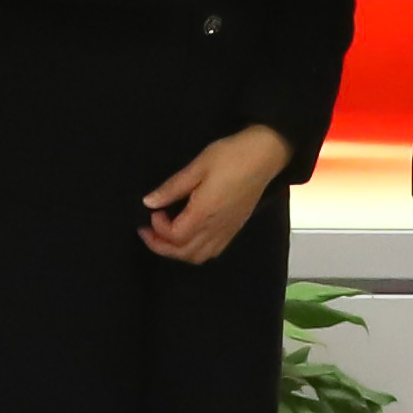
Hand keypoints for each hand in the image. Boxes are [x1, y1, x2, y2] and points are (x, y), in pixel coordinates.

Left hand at [140, 124, 291, 264]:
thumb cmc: (232, 156)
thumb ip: (172, 187)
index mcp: (204, 213)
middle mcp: (216, 227)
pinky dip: (195, 251)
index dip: (158, 228)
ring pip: (198, 256)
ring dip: (177, 252)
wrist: (264, 155)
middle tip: (147, 231)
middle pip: (184, 253)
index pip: (174, 236)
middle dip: (160, 246)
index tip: (153, 211)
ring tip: (165, 236)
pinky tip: (188, 236)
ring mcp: (227, 230)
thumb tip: (150, 201)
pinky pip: (212, 252)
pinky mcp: (234, 228)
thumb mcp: (198, 166)